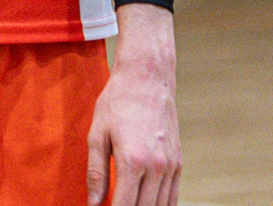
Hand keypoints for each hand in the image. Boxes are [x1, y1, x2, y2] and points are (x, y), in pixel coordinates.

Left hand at [88, 4, 180, 205]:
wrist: (148, 79)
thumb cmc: (117, 103)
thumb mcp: (97, 134)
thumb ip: (96, 173)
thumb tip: (93, 203)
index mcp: (132, 161)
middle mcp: (156, 167)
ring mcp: (171, 166)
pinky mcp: (179, 163)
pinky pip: (173, 196)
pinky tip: (147, 205)